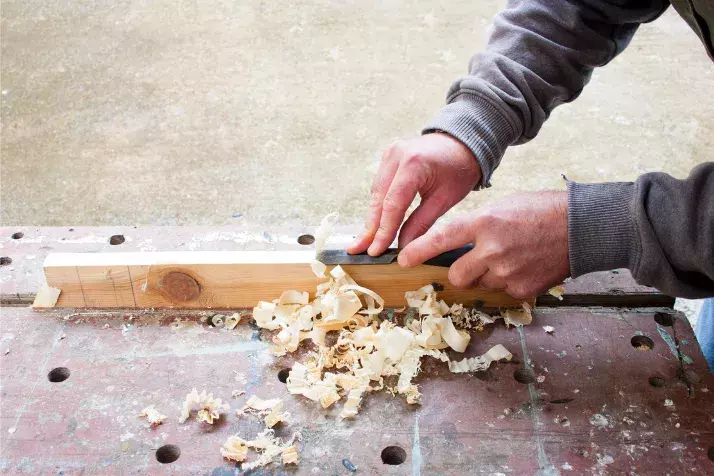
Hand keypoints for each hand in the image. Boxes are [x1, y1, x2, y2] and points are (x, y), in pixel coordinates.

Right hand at [347, 133, 481, 255]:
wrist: (463, 143)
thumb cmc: (459, 170)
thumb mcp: (445, 200)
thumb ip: (421, 223)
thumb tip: (403, 248)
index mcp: (414, 163)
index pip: (393, 204)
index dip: (383, 230)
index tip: (376, 251)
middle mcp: (396, 155)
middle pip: (379, 198)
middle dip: (370, 228)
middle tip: (360, 250)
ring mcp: (390, 154)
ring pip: (376, 193)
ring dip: (372, 218)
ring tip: (364, 242)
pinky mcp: (388, 157)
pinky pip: (380, 186)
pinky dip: (378, 205)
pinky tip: (374, 224)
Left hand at [397, 191, 569, 298]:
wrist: (582, 227)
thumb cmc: (542, 211)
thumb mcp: (503, 207)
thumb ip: (477, 226)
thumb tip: (456, 246)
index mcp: (485, 222)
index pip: (441, 238)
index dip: (419, 250)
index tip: (403, 259)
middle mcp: (492, 249)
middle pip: (456, 274)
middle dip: (460, 271)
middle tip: (475, 260)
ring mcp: (507, 272)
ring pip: (479, 285)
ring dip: (486, 276)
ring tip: (509, 259)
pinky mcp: (521, 289)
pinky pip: (501, 291)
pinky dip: (507, 282)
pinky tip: (524, 266)